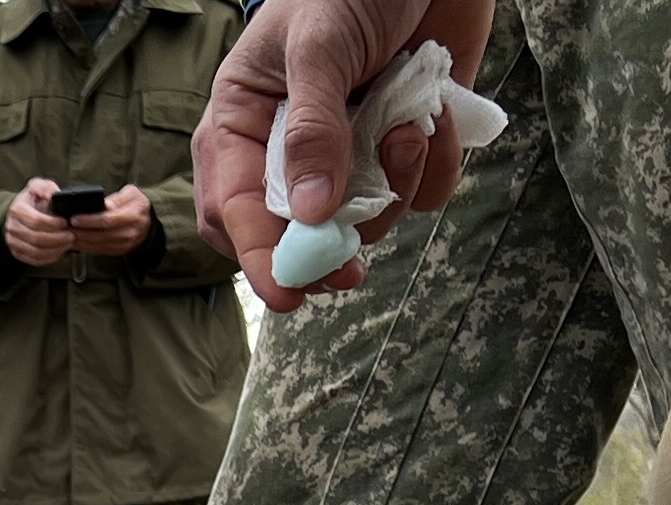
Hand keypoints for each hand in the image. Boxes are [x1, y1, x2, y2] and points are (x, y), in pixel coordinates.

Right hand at [0, 177, 78, 268]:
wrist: (17, 214)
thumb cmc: (32, 200)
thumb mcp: (38, 186)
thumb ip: (46, 187)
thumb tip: (54, 194)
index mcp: (17, 209)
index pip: (36, 221)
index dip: (53, 224)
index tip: (66, 222)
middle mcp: (12, 227)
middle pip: (36, 238)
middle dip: (57, 239)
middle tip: (72, 236)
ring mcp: (13, 242)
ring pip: (36, 252)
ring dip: (55, 250)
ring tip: (68, 244)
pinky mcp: (17, 253)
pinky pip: (34, 260)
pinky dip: (49, 258)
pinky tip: (59, 252)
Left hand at [70, 181, 153, 256]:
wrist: (151, 225)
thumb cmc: (138, 205)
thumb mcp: (132, 194)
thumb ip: (117, 199)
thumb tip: (103, 205)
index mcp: (132, 216)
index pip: (107, 220)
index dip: (89, 220)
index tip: (73, 218)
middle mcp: (128, 233)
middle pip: (99, 235)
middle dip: (79, 232)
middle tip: (64, 228)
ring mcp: (123, 245)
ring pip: (97, 246)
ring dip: (79, 242)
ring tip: (65, 235)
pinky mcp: (117, 251)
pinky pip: (98, 251)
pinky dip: (85, 248)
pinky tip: (74, 242)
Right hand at [194, 0, 492, 309]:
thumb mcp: (318, 46)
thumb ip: (312, 129)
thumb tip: (312, 214)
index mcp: (242, 122)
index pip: (234, 208)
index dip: (257, 256)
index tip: (287, 292)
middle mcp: (291, 150)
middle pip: (296, 235)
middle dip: (328, 248)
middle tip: (351, 266)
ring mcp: (351, 154)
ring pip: (366, 219)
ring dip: (396, 184)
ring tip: (409, 124)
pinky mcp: (403, 150)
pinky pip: (419, 192)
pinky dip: (435, 161)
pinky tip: (436, 110)